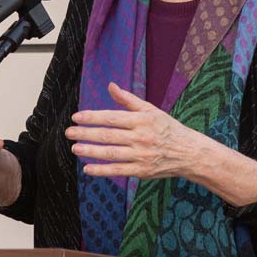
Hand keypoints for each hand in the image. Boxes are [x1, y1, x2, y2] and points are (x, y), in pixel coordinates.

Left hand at [67, 82, 208, 179]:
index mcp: (141, 120)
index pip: (112, 118)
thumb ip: (128, 99)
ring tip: (75, 148)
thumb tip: (110, 86)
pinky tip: (88, 168)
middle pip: (108, 135)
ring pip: (111, 154)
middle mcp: (140, 137)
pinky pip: (118, 170)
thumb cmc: (167, 128)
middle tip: (69, 132)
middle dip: (86, 133)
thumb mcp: (150, 110)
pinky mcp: (142, 171)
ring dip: (91, 151)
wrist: (188, 152)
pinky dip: (102, 170)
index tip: (76, 117)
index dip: (92, 117)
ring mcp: (141, 155)